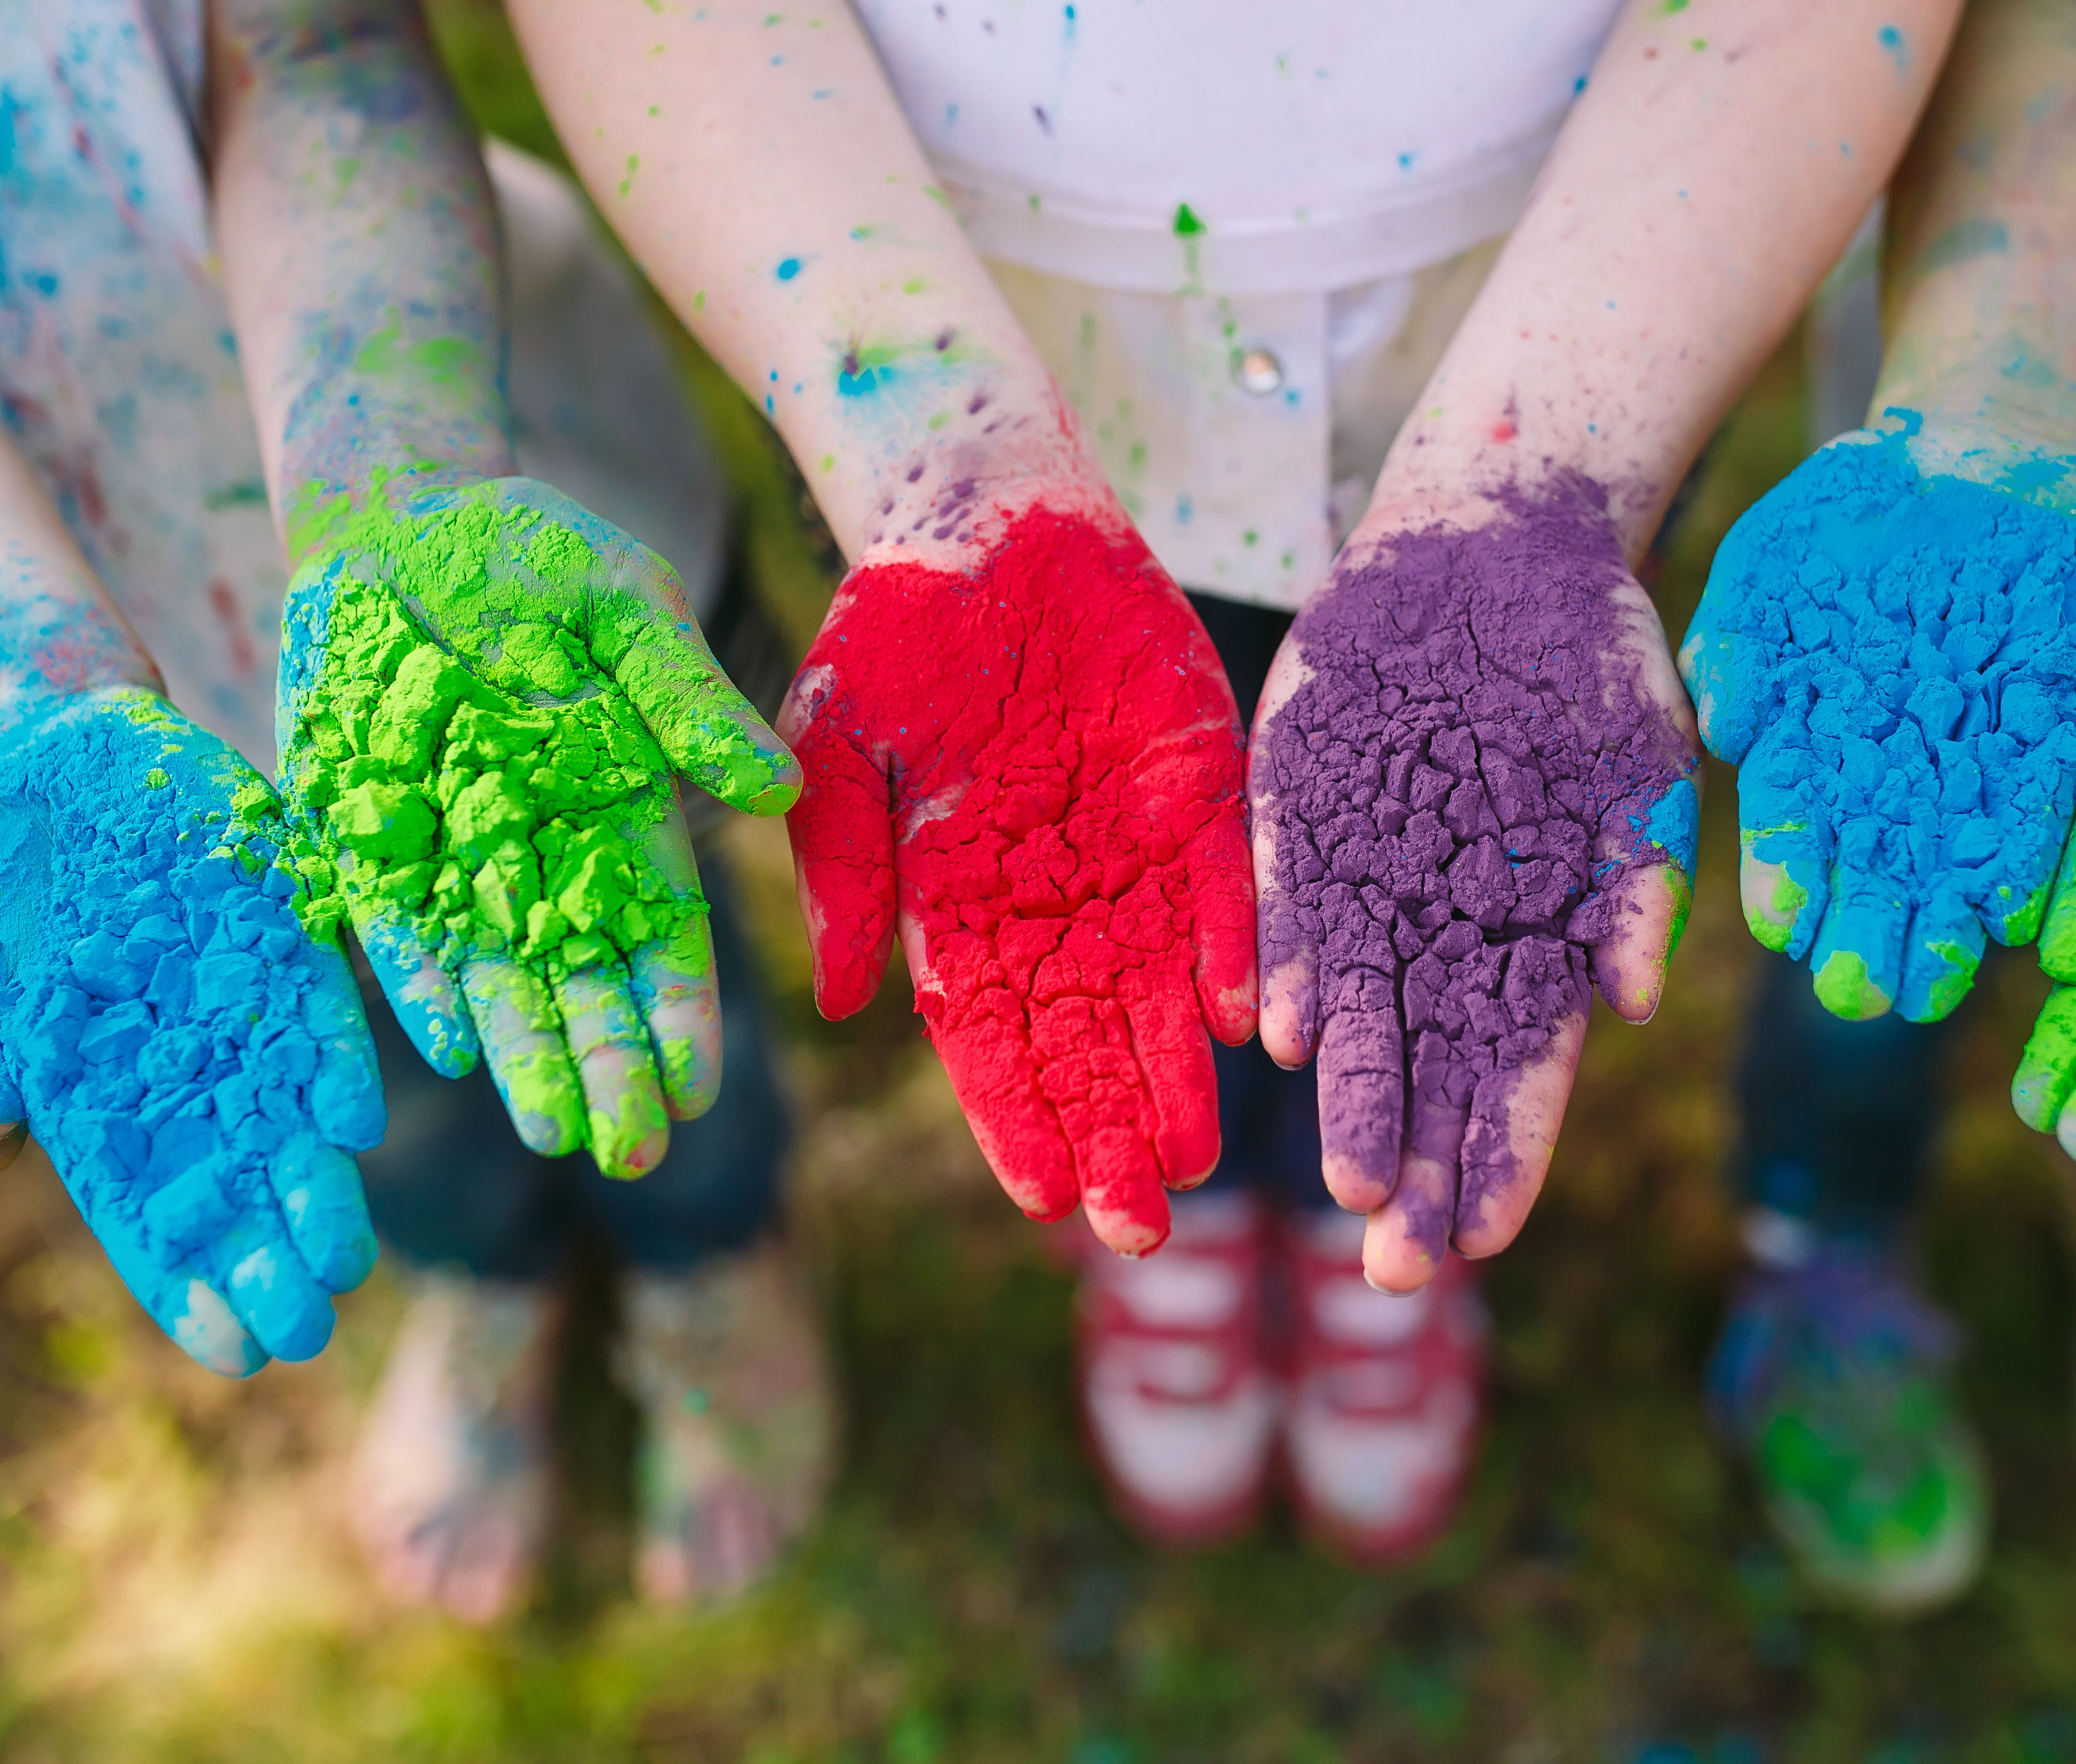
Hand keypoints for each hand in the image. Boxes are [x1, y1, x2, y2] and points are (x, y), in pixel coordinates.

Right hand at [0, 689, 385, 1375]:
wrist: (35, 747)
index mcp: (95, 1091)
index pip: (148, 1209)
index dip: (189, 1281)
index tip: (234, 1354)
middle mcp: (178, 1056)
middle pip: (232, 1176)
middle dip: (270, 1252)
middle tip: (311, 1323)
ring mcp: (231, 991)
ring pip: (285, 1107)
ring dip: (316, 1180)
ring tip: (348, 1252)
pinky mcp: (273, 914)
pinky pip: (310, 996)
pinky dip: (332, 1054)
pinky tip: (355, 1117)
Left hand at [278, 477, 798, 1176]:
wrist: (391, 521)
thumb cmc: (531, 552)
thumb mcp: (625, 603)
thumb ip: (687, 696)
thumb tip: (775, 791)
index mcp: (618, 803)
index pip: (661, 926)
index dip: (680, 1008)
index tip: (699, 1084)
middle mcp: (537, 849)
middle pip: (580, 976)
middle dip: (607, 1064)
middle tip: (632, 1152)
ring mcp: (446, 853)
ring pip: (492, 977)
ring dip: (524, 1056)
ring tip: (552, 1134)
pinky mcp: (358, 839)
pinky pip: (389, 926)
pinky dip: (418, 982)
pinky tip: (450, 1047)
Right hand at [779, 487, 1255, 1255]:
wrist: (980, 512)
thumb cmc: (887, 630)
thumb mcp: (832, 744)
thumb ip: (837, 865)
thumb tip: (833, 998)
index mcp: (959, 899)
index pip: (989, 1036)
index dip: (1016, 1118)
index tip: (1045, 1198)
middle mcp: (1051, 895)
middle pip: (1082, 1038)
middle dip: (1108, 1133)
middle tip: (1141, 1224)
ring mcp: (1130, 848)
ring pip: (1158, 990)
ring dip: (1177, 1077)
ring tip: (1201, 1163)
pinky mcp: (1199, 787)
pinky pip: (1224, 883)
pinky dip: (1233, 946)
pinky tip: (1243, 1020)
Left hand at [1250, 476, 1699, 1290]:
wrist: (1495, 548)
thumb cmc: (1592, 661)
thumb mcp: (1640, 760)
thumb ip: (1640, 879)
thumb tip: (1630, 997)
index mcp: (1529, 937)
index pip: (1518, 1077)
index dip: (1505, 1159)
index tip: (1486, 1238)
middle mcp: (1442, 931)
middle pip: (1430, 1075)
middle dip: (1417, 1170)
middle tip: (1397, 1267)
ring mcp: (1369, 882)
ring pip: (1356, 1018)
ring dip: (1353, 1099)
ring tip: (1348, 1185)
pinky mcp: (1300, 819)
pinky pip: (1290, 909)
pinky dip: (1290, 968)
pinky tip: (1283, 1033)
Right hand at [1682, 418, 2075, 1021]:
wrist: (1982, 453)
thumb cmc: (1856, 510)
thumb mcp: (1776, 563)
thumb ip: (1740, 646)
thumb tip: (1725, 732)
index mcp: (1811, 743)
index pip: (1792, 830)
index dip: (1786, 882)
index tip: (1785, 929)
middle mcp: (1887, 773)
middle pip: (1871, 873)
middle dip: (1862, 937)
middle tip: (1857, 996)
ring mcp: (1972, 764)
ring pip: (1951, 869)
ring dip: (1941, 934)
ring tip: (1933, 994)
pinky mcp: (2054, 744)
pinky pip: (2044, 823)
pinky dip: (2031, 874)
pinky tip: (2019, 924)